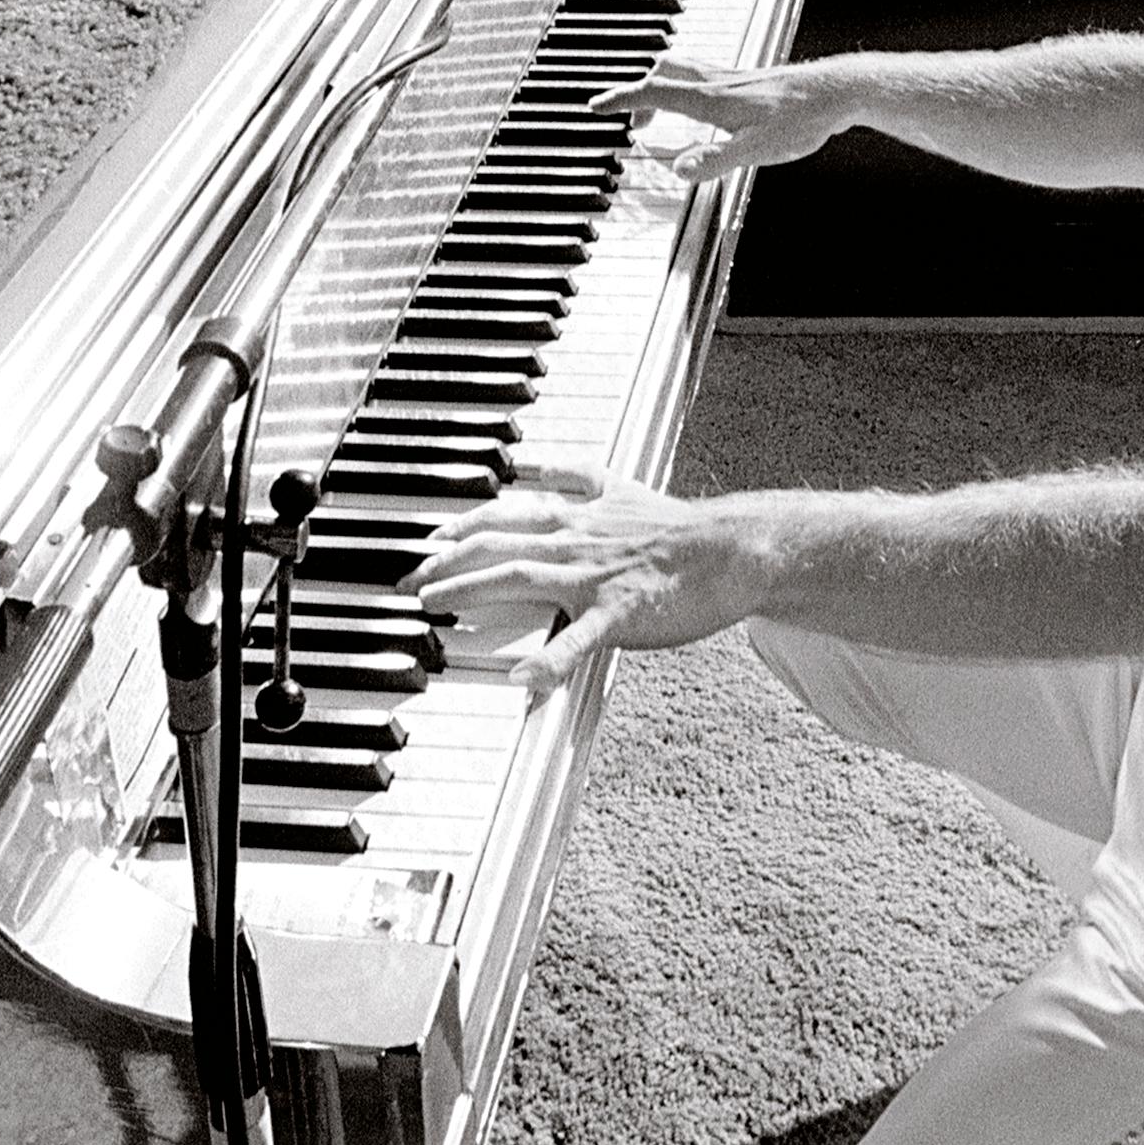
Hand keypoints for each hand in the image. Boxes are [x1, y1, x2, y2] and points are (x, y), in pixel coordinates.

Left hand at [410, 463, 759, 691]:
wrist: (732, 548)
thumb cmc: (678, 526)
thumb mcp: (620, 485)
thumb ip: (575, 477)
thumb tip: (536, 464)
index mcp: (575, 513)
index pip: (502, 512)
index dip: (459, 525)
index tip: (427, 540)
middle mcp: (575, 538)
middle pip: (496, 542)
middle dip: (446, 562)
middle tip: (411, 583)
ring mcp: (594, 575)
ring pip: (520, 576)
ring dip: (471, 591)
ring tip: (434, 609)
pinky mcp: (620, 612)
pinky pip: (578, 639)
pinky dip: (548, 660)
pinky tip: (522, 680)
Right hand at [590, 56, 859, 181]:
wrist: (837, 91)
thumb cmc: (802, 118)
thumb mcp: (757, 149)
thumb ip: (715, 159)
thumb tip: (678, 169)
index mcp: (711, 99)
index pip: (654, 91)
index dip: (621, 99)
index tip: (596, 106)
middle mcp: (716, 83)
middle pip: (662, 74)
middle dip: (637, 94)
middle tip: (628, 118)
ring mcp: (732, 79)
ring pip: (681, 71)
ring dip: (660, 88)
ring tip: (655, 115)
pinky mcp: (746, 82)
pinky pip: (700, 78)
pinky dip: (684, 89)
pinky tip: (699, 109)